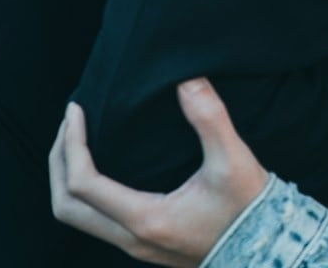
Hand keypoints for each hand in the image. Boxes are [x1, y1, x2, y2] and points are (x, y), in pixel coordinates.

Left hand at [50, 80, 270, 265]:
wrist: (269, 248)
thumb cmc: (250, 208)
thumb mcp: (233, 162)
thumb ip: (210, 119)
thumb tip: (188, 80)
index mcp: (146, 219)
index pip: (83, 184)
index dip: (72, 143)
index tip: (77, 110)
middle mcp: (132, 238)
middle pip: (65, 206)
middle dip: (58, 161)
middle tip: (69, 123)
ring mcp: (135, 246)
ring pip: (76, 217)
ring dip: (67, 178)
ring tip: (77, 140)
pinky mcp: (143, 243)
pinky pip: (95, 219)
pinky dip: (85, 190)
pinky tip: (102, 163)